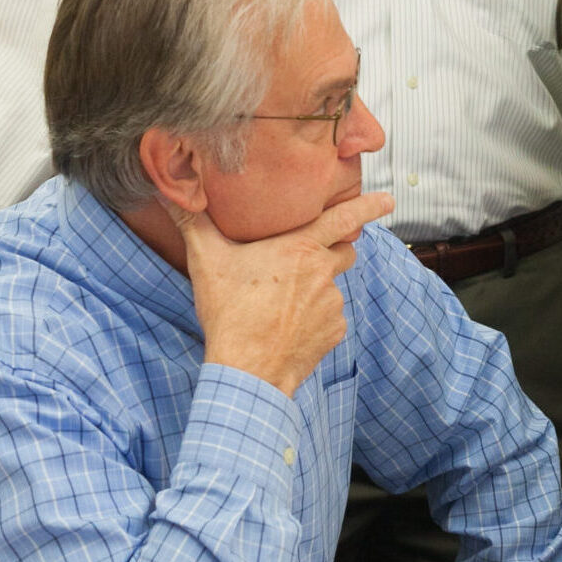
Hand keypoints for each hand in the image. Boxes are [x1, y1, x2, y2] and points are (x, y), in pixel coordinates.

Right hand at [178, 191, 394, 395]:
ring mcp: (333, 304)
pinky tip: (288, 326)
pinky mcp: (336, 331)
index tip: (389, 198)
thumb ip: (193, 223)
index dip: (369, 205)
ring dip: (316, 290)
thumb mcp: (207, 262)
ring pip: (332, 287)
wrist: (247, 369)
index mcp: (300, 248)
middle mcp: (324, 273)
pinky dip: (315, 319)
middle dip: (333, 249)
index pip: (345, 218)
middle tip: (303, 260)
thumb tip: (173, 193)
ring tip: (281, 304)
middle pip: (345, 250)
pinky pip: (330, 318)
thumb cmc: (229, 313)